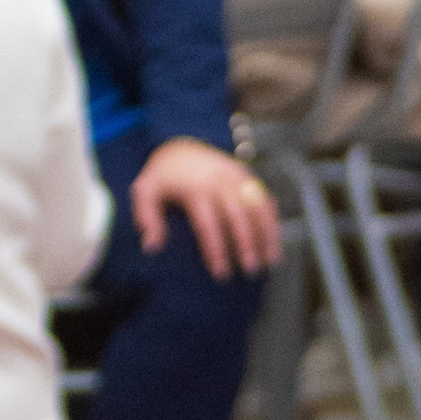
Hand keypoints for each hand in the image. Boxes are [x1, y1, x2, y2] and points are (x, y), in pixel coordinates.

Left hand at [132, 137, 281, 277]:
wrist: (180, 146)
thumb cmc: (162, 177)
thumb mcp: (145, 192)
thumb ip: (146, 218)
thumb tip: (152, 247)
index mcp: (194, 188)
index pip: (208, 225)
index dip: (216, 250)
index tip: (220, 273)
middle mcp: (219, 181)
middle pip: (238, 217)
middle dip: (246, 245)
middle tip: (251, 271)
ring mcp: (237, 176)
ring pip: (258, 208)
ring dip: (268, 235)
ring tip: (272, 261)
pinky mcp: (247, 175)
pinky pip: (265, 198)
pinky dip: (273, 221)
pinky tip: (275, 242)